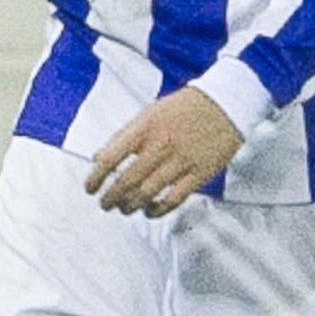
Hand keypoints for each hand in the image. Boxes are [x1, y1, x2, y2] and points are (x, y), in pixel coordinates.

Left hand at [84, 88, 243, 217]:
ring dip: (130, 206)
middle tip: (105, 203)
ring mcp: (180, 161)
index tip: (90, 188)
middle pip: (127, 181)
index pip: (110, 157)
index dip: (96, 177)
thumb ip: (123, 136)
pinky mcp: (199, 174)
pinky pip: (174, 199)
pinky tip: (149, 211)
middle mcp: (160, 145)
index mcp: (144, 128)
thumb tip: (98, 157)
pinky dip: (158, 210)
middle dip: (111, 197)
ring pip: (147, 193)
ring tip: (124, 208)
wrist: (224, 104)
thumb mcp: (148, 113)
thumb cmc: (182, 108)